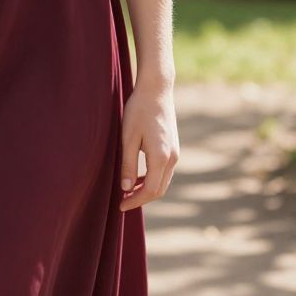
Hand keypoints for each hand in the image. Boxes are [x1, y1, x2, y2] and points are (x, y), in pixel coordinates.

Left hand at [119, 80, 178, 211]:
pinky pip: (164, 171)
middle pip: (159, 189)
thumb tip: (126, 189)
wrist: (156, 90)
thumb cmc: (138, 110)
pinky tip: (138, 176)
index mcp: (161, 157)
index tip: (120, 206)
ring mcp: (175, 153)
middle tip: (123, 201)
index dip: (135, 201)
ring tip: (128, 191)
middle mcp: (172, 158)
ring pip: (163, 181)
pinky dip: (152, 179)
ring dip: (147, 189)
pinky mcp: (173, 147)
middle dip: (141, 198)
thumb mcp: (128, 137)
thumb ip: (128, 165)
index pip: (150, 190)